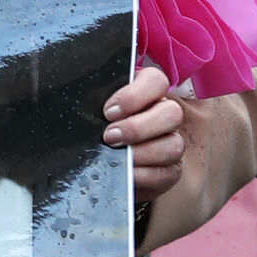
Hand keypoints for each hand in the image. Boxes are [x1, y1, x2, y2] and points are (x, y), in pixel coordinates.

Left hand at [101, 62, 190, 202]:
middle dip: (138, 128)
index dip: (134, 96)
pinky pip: (168, 173)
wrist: (96, 161)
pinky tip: (128, 174)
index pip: (156, 81)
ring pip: (175, 145)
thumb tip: (81, 103)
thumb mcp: (92, 110)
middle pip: (172, 113)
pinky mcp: (170, 170)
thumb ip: (94, 101)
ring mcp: (170, 142)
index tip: (109, 112)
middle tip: (110, 136)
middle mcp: (163, 114)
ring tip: (118, 157)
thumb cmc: (95, 128)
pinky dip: (146, 175)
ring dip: (144, 152)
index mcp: (147, 92)